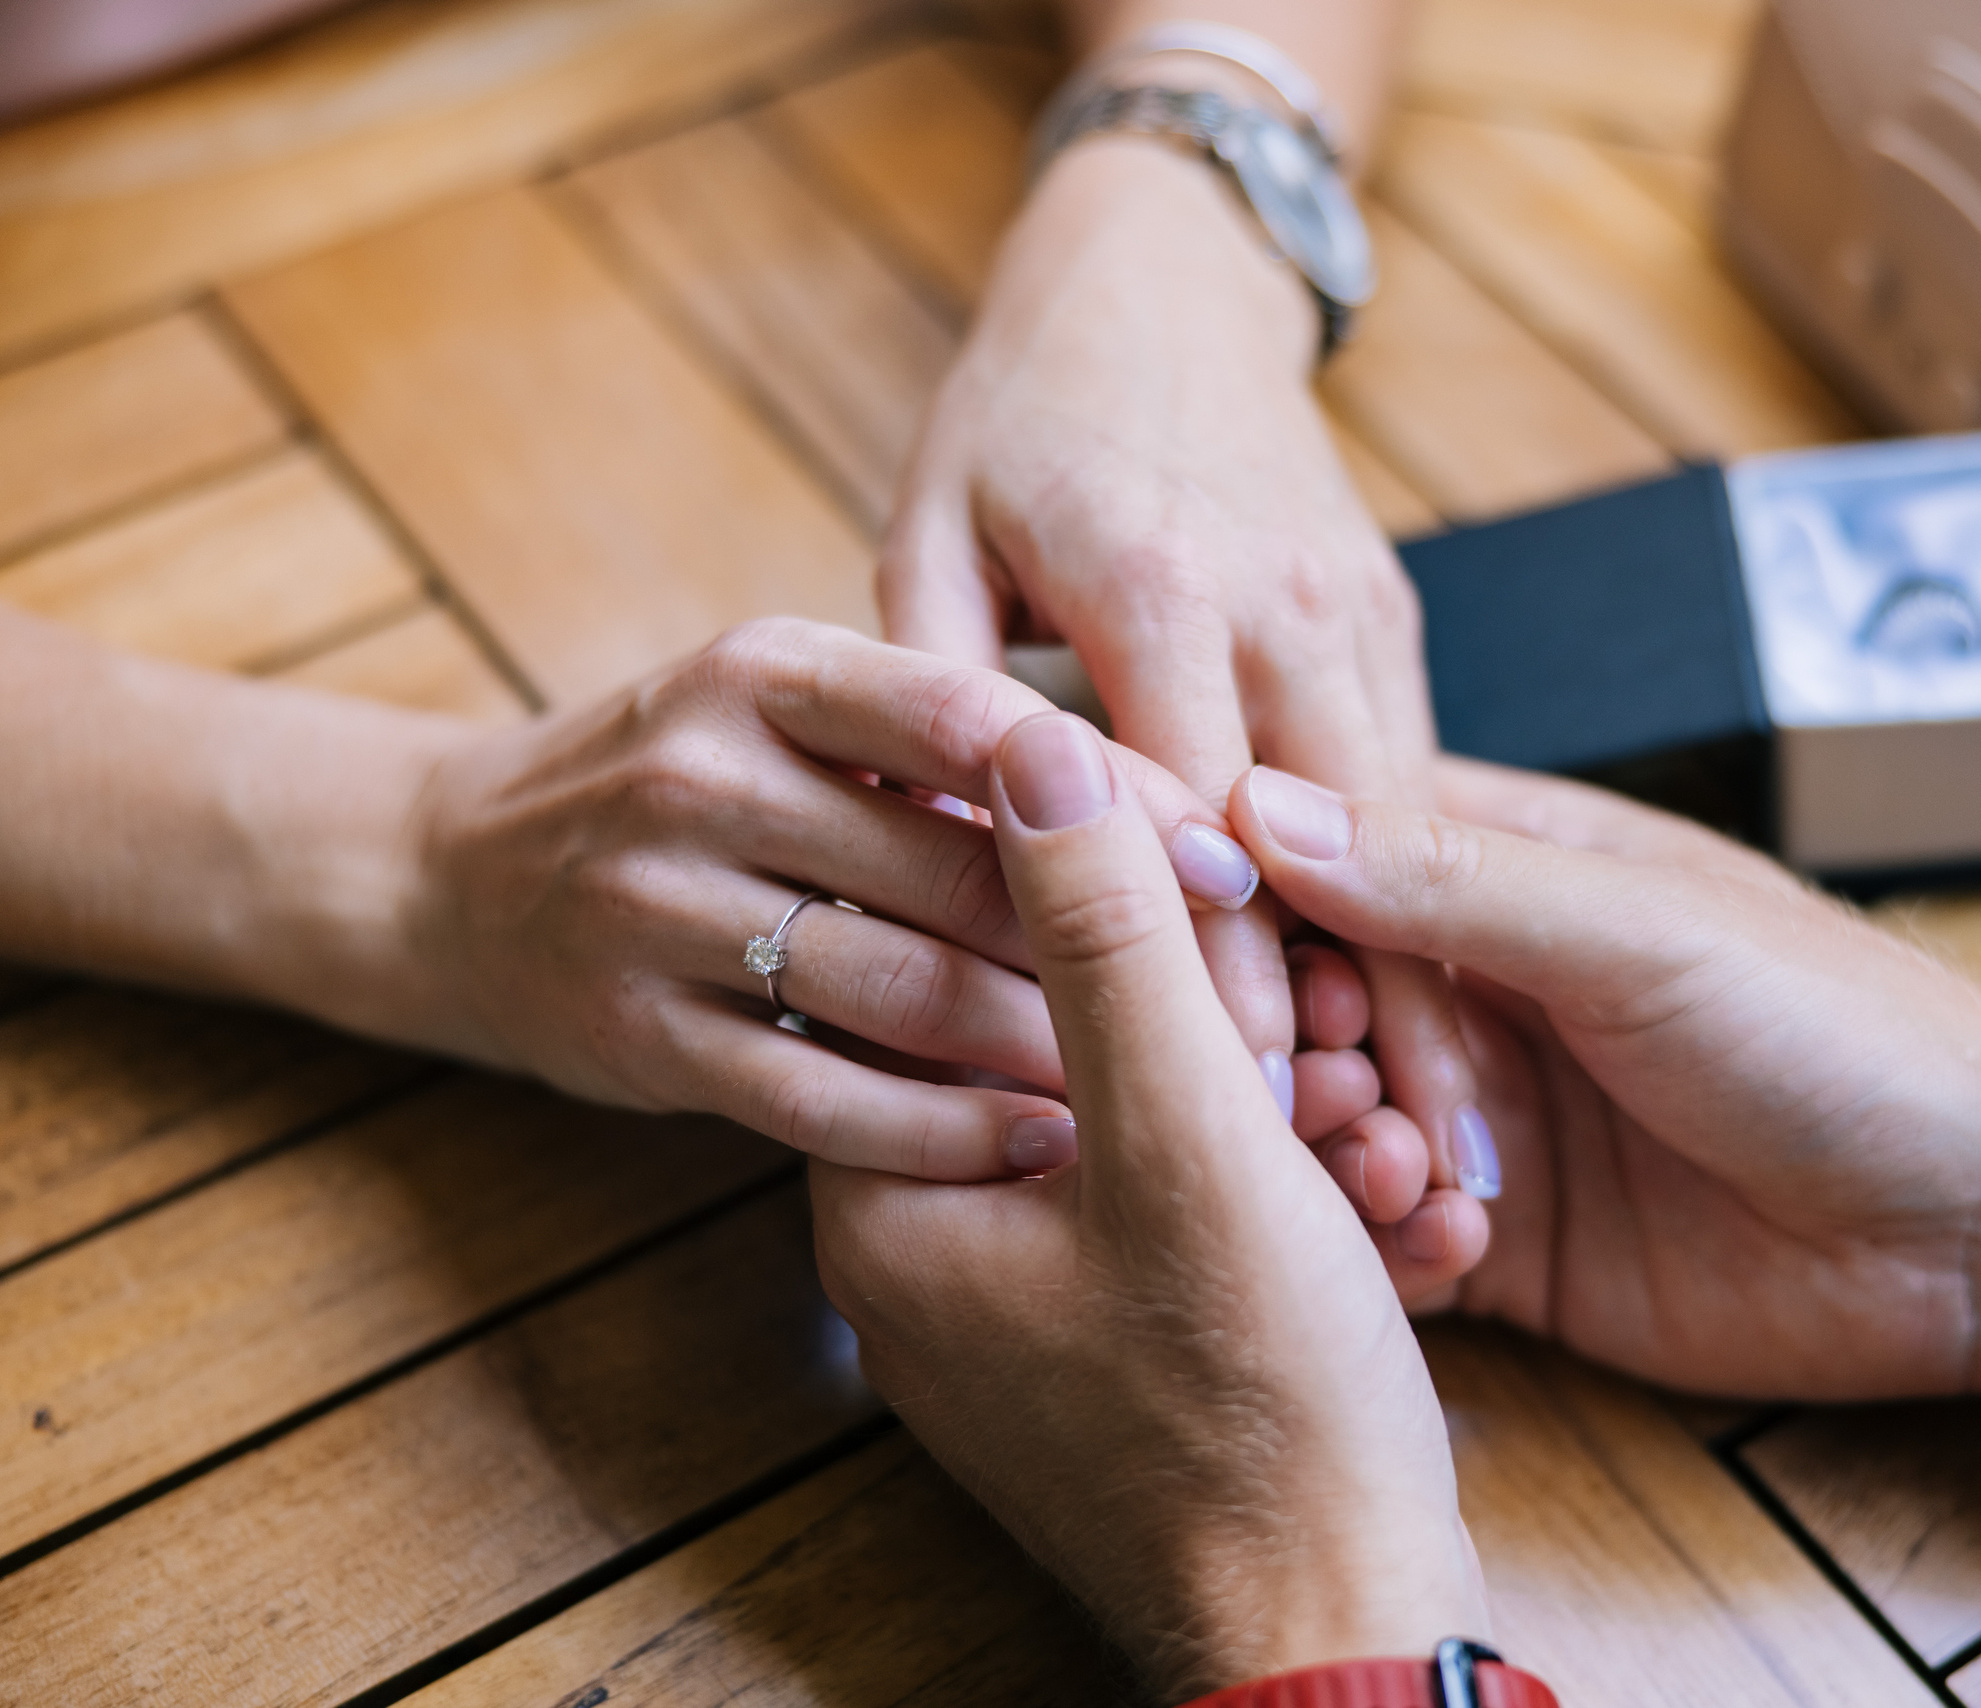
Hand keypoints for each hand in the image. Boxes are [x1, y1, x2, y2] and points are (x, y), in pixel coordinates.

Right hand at [402, 617, 1307, 1174]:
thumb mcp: (790, 717)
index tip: (1239, 866)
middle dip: (1117, 944)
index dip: (1123, 798)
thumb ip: (940, 745)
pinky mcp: (637, 1036)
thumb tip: (1163, 800)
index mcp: (767, 672)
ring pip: (899, 989)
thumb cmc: (690, 787)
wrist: (453, 877)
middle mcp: (702, 774)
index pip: (978, 722)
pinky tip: (1043, 1147)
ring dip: (1049, 1049)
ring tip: (1179, 1093)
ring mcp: (656, 909)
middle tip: (1252, 1006)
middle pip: (956, 865)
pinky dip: (942, 1131)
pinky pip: (821, 1097)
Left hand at [812, 714, 1486, 1697]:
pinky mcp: (1103, 1348)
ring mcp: (1014, 1311)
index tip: (1209, 886)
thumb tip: (1031, 739)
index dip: (1080, 894)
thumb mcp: (1188, 1135)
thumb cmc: (1257, 1408)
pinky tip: (1365, 1186)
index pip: (934, 958)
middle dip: (1203, 1015)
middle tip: (1314, 1034)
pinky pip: (1169, 1211)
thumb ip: (1105, 930)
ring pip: (1128, 1124)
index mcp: (889, 1194)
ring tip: (1363, 1119)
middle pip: (1046, 1039)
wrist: (1338, 1629)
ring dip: (1256, 1098)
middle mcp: (922, 1254)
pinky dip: (1264, 1183)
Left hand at [880, 137, 1486, 1196]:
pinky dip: (1420, 914)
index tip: (1218, 1126)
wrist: (1166, 269)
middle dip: (1346, 1025)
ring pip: (1411, 840)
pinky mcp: (1397, 622)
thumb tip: (924, 855)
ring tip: (1425, 1156)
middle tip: (1365, 1189)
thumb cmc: (1025, 407)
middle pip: (1336, 855)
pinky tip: (1408, 1030)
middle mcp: (1284, 603)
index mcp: (1157, 586)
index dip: (1209, 983)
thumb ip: (934, 689)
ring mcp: (1363, 610)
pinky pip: (1419, 792)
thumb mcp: (935, 527)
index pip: (1194, 824)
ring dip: (1415, 993)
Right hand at [1231, 758, 1980, 1405]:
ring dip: (1332, 1148)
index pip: (1323, 851)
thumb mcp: (1640, 934)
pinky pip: (1393, 1239)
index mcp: (1510, 871)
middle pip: (1309, 995)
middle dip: (1285, 1040)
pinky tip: (1445, 1246)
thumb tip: (1266, 801)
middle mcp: (1482, 988)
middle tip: (1310, 1078)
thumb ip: (1452, 879)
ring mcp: (1492, 1117)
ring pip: (1333, 1123)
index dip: (1247, 891)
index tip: (1192, 938)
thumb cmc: (1846, 1034)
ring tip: (1387, 1170)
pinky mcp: (1512, 1244)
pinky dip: (1389, 1244)